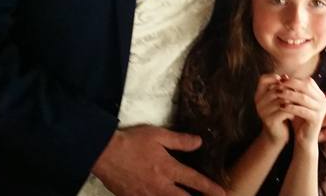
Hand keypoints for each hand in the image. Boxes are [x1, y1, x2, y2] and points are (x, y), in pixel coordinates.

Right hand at [91, 125, 223, 195]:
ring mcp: (146, 195)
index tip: (222, 193)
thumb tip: (199, 142)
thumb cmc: (131, 142)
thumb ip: (180, 141)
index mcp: (168, 169)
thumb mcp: (158, 135)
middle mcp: (160, 186)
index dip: (210, 188)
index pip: (194, 181)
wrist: (103, 153)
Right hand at [255, 74, 292, 145]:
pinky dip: (292, 111)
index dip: (274, 77)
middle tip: (299, 93)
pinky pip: (284, 111)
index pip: (263, 80)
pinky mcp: (270, 120)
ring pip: (281, 99)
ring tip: (299, 103)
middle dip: (289, 90)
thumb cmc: (279, 114)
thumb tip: (287, 76)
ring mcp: (263, 112)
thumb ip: (280, 89)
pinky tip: (296, 114)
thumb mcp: (277, 100)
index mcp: (258, 95)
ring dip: (292, 101)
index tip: (286, 81)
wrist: (276, 136)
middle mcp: (258, 102)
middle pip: (275, 89)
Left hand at [279, 76, 325, 148]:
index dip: (294, 79)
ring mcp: (321, 109)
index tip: (281, 79)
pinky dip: (291, 107)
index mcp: (320, 95)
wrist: (305, 139)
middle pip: (306, 87)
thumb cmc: (299, 120)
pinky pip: (302, 110)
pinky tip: (282, 106)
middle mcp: (323, 100)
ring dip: (289, 94)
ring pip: (303, 98)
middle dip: (291, 84)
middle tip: (279, 85)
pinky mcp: (317, 119)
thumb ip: (293, 91)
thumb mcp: (296, 103)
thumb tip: (284, 76)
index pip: (308, 81)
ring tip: (278, 94)